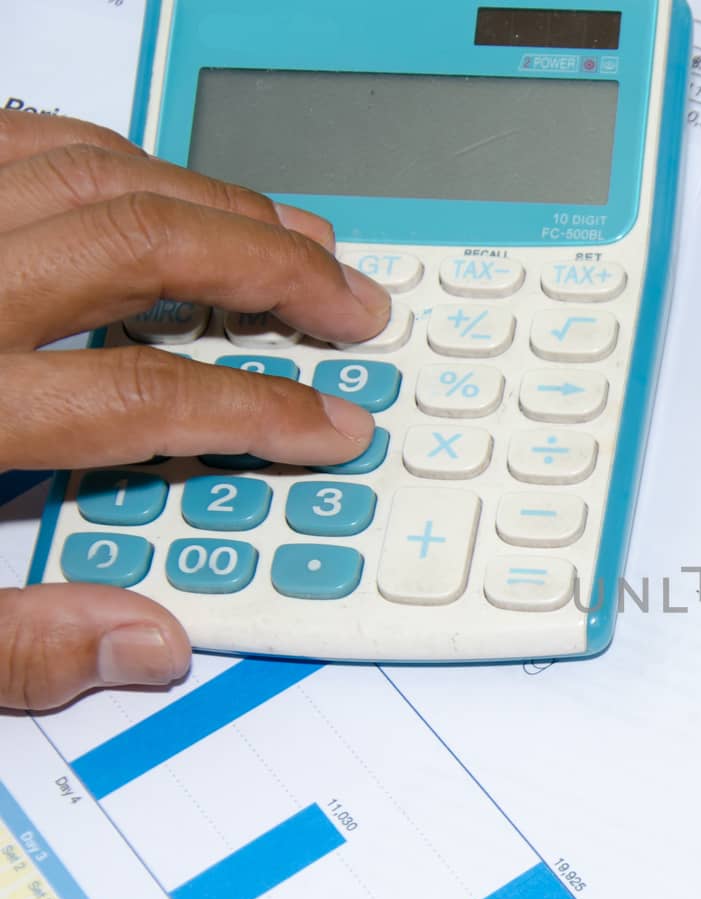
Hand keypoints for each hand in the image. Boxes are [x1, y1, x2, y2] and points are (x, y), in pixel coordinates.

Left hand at [0, 113, 392, 709]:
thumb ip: (4, 643)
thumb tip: (147, 641)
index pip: (144, 396)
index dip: (262, 410)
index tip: (332, 424)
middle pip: (139, 245)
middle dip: (269, 267)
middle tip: (350, 300)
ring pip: (88, 168)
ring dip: (208, 195)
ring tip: (287, 229)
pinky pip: (13, 137)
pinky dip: (106, 151)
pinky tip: (152, 178)